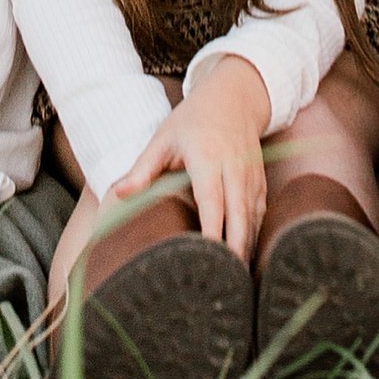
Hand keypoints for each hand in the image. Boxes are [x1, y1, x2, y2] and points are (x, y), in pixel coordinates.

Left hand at [107, 55, 272, 260]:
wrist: (235, 96)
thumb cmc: (193, 119)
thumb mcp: (164, 138)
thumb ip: (143, 168)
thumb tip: (117, 194)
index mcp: (208, 158)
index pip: (212, 200)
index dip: (213, 229)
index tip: (209, 255)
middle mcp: (234, 168)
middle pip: (239, 215)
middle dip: (236, 248)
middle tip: (228, 281)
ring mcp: (251, 175)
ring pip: (253, 217)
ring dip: (247, 246)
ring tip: (237, 279)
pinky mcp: (260, 180)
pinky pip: (260, 212)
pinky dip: (255, 235)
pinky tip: (246, 256)